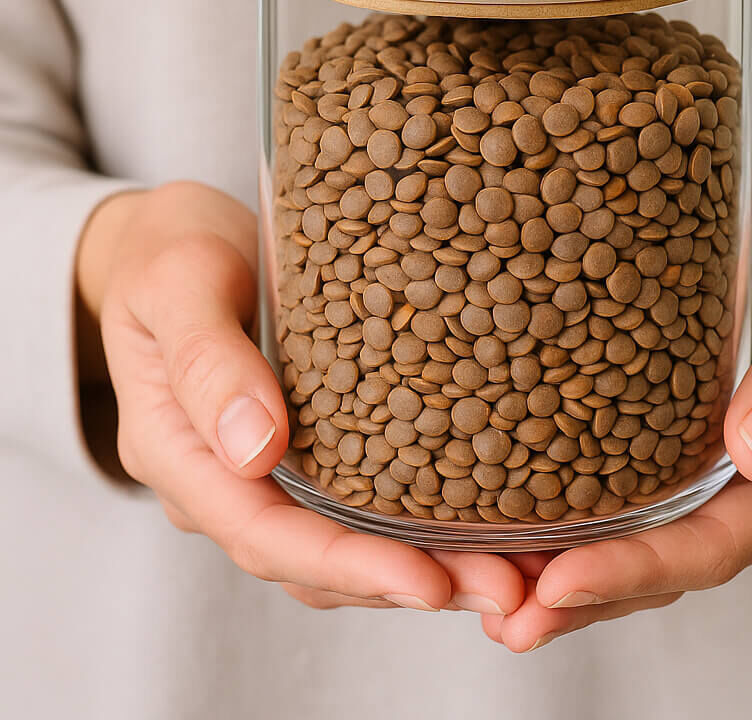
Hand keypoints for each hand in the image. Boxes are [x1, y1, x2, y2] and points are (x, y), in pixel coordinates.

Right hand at [78, 181, 524, 614]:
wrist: (168, 240)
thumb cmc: (167, 254)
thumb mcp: (176, 284)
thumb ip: (207, 360)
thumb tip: (255, 448)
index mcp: (179, 452)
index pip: (263, 534)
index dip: (346, 565)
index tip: (427, 581)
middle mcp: (222, 478)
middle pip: (312, 560)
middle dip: (405, 582)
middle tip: (501, 589)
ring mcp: (261, 470)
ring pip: (339, 544)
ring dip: (421, 565)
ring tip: (507, 570)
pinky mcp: (303, 446)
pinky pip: (353, 503)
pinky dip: (411, 524)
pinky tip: (474, 516)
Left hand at [479, 204, 751, 650]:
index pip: (713, 544)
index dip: (638, 570)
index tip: (561, 583)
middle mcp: (749, 495)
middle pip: (665, 565)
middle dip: (586, 597)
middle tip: (508, 620)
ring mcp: (709, 481)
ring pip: (638, 547)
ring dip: (568, 580)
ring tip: (495, 602)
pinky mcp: (672, 453)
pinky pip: (625, 505)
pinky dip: (573, 530)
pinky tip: (515, 538)